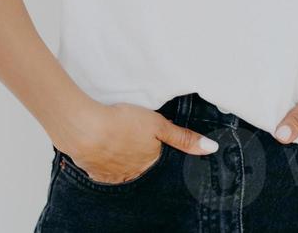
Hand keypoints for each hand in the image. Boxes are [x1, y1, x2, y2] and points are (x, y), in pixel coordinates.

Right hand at [53, 102, 218, 184]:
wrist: (85, 129)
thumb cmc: (123, 123)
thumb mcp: (158, 125)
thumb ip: (183, 138)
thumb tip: (212, 148)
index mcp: (149, 163)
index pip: (155, 160)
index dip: (152, 148)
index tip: (145, 139)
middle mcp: (132, 174)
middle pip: (138, 166)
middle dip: (136, 156)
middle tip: (128, 138)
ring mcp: (111, 175)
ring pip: (120, 169)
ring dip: (118, 158)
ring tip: (114, 142)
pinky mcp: (92, 172)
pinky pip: (100, 171)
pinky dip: (101, 162)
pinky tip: (99, 150)